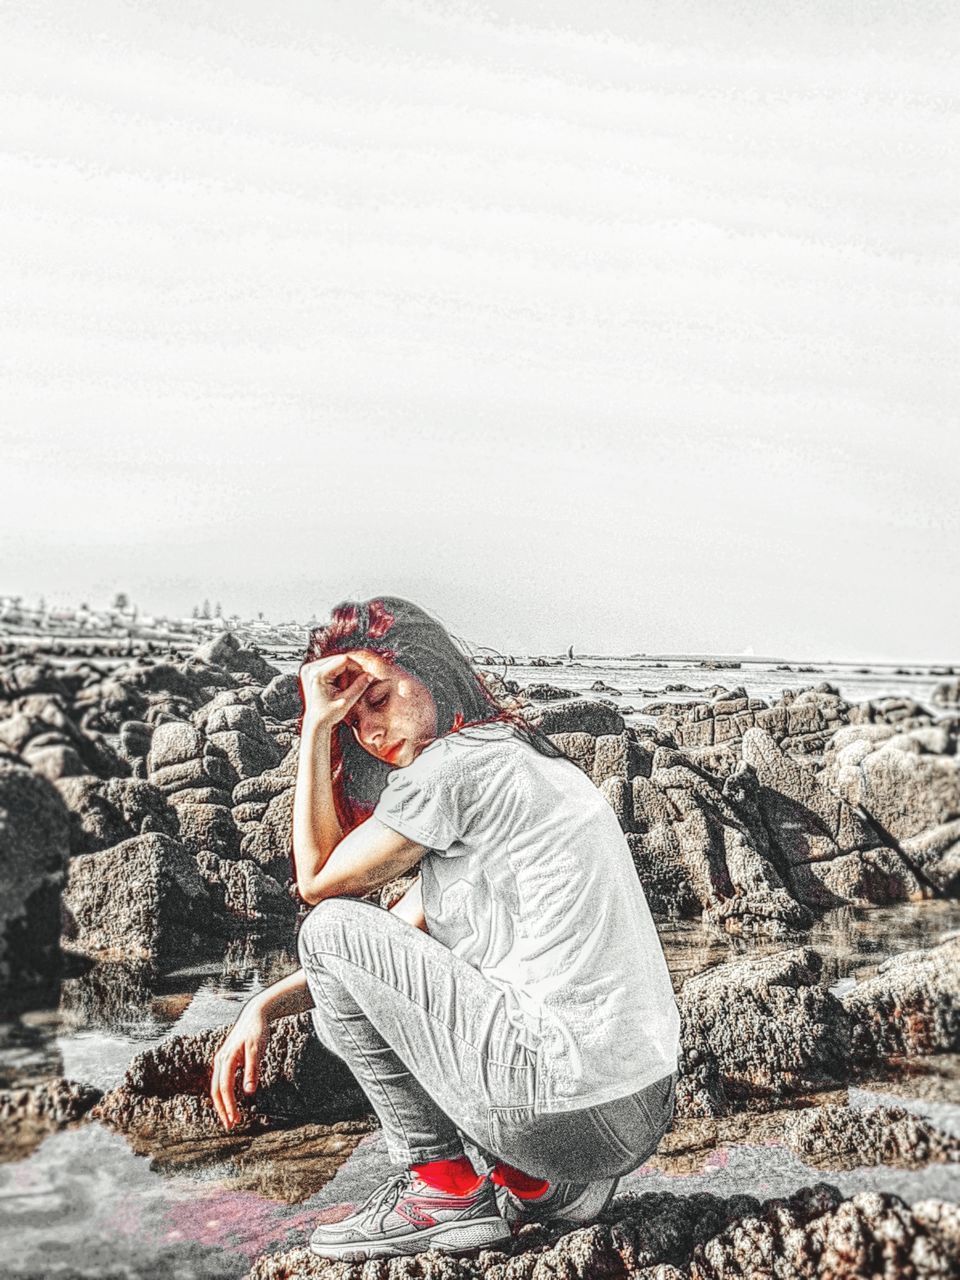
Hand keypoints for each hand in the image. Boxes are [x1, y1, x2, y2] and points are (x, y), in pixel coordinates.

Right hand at [210, 1001, 269, 1130]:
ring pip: (217, 1086)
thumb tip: (249, 1092)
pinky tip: (231, 1102)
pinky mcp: (226, 1060)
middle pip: (216, 1090)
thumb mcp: (257, 1050)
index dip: (229, 1105)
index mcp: (226, 1059)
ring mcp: (221, 1060)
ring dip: (223, 1103)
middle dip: (223, 1109)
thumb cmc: (257, 1031)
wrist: (255, 1014)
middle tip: (231, 1125)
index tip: (235, 1120)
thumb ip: (252, 1071)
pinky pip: (221, 1081)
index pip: (224, 1088)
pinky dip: (224, 1094)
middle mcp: (220, 1060)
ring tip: (232, 1117)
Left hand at [299, 654, 374, 731]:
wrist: (315, 723)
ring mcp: (309, 669)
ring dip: (345, 671)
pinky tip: (340, 685)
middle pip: (339, 659)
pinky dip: (339, 673)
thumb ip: (359, 687)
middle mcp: (311, 669)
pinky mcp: (311, 671)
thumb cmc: (327, 716)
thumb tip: (370, 675)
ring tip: (345, 687)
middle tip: (357, 682)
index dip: (357, 667)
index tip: (364, 676)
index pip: (344, 660)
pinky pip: (331, 665)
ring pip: (336, 661)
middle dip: (351, 669)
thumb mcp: (346, 702)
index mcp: (318, 674)